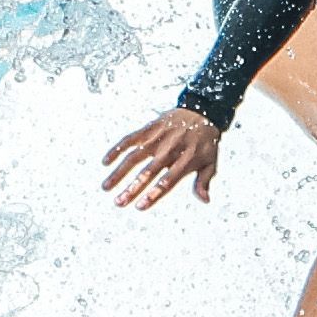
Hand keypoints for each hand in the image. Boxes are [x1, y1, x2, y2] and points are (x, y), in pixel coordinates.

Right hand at [102, 107, 222, 208]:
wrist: (202, 110)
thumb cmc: (206, 140)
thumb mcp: (211, 162)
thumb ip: (204, 181)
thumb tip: (204, 200)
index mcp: (185, 160)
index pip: (167, 181)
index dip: (153, 194)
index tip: (140, 206)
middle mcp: (169, 149)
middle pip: (147, 172)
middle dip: (132, 188)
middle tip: (119, 202)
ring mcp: (157, 138)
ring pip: (134, 157)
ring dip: (119, 172)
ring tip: (106, 187)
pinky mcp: (149, 128)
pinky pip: (130, 139)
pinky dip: (117, 148)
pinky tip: (106, 161)